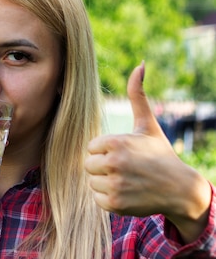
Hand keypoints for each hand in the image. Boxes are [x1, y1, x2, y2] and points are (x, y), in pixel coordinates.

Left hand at [86, 62, 210, 241]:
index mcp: (115, 142)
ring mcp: (115, 185)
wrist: (180, 189)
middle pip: (88, 165)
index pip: (91, 148)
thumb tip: (139, 64)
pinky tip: (127, 192)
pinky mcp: (116, 204)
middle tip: (125, 168)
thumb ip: (137, 95)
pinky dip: (108, 198)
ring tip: (127, 179)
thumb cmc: (159, 153)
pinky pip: (97, 198)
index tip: (124, 154)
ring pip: (91, 182)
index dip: (105, 151)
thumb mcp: (147, 124)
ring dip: (105, 182)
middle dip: (103, 167)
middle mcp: (113, 163)